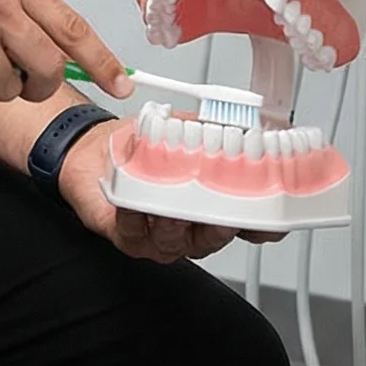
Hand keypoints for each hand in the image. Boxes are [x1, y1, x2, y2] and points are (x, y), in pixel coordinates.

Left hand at [54, 122, 279, 263]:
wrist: (94, 149)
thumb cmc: (141, 145)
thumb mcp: (186, 128)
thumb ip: (219, 131)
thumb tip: (251, 127)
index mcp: (213, 206)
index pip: (251, 225)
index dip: (265, 222)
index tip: (271, 208)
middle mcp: (192, 228)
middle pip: (216, 236)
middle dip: (220, 220)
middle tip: (221, 202)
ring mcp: (161, 237)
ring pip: (176, 239)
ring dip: (175, 219)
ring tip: (173, 200)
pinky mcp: (128, 237)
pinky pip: (134, 233)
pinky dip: (134, 216)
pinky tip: (134, 202)